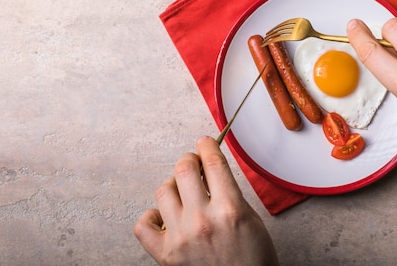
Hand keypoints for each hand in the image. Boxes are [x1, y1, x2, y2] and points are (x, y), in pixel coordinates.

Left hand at [133, 136, 278, 265]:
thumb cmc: (253, 258)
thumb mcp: (251, 218)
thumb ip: (229, 192)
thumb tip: (210, 169)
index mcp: (230, 209)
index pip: (212, 162)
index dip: (207, 146)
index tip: (204, 142)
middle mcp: (202, 221)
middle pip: (183, 169)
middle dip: (189, 160)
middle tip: (194, 163)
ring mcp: (181, 238)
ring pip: (163, 191)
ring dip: (173, 185)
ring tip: (182, 191)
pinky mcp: (166, 255)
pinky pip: (143, 225)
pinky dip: (151, 217)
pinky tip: (164, 216)